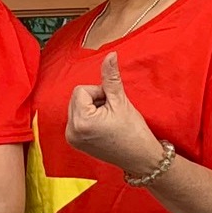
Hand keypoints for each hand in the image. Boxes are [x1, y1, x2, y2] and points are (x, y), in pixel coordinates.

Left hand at [61, 52, 163, 177]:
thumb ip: (111, 77)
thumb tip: (110, 55)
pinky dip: (89, 118)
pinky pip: (77, 119)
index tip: (112, 106)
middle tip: (111, 113)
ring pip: (77, 107)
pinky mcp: (75, 142)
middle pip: (76, 98)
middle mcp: (71, 131)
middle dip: (94, 100)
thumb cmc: (133, 132)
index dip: (99, 93)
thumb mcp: (121, 101)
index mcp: (81, 121)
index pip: (81, 90)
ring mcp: (72, 138)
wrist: (140, 158)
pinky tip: (103, 128)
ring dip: (92, 108)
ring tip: (108, 121)